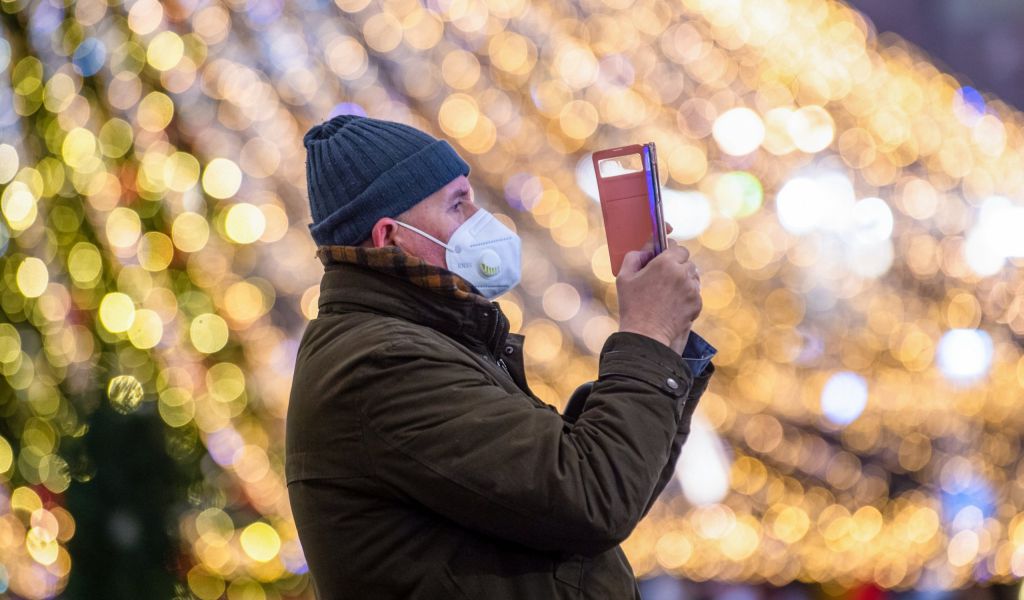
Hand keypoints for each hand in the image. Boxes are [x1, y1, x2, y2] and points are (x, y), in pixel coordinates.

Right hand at [615, 226, 701, 354]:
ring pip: (693, 277)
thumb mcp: (624, 277)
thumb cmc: (632, 306)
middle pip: (687, 262)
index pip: (678, 247)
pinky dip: (688, 296)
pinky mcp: (697, 303)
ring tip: (669, 293)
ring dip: (684, 281)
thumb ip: (634, 257)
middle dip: (678, 267)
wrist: (646, 335)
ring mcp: (692, 289)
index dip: (671, 252)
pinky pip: (695, 293)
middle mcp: (682, 273)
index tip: (664, 258)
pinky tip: (674, 304)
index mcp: (665, 262)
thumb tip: (646, 250)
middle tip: (665, 278)